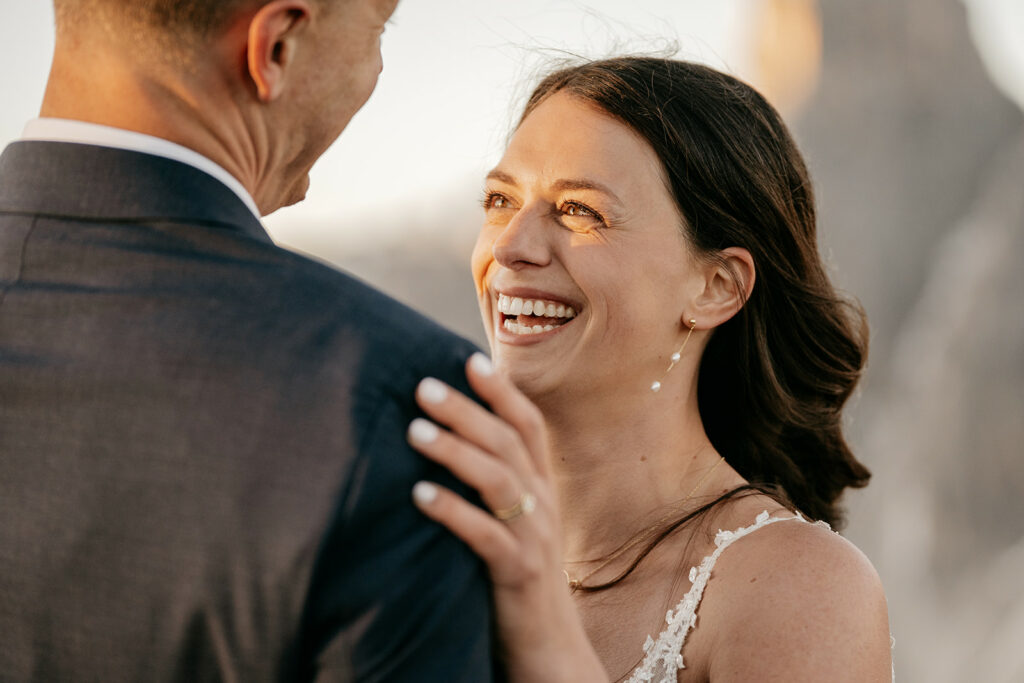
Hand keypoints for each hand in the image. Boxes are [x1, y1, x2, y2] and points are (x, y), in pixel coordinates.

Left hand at [407, 353, 606, 682]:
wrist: (550, 650)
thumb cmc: (518, 580)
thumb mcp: (516, 525)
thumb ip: (495, 487)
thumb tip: (449, 443)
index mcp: (543, 489)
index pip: (529, 426)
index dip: (502, 391)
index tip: (468, 359)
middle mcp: (544, 505)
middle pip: (508, 443)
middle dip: (466, 410)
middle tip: (423, 386)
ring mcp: (535, 539)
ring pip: (500, 480)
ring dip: (455, 451)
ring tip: (414, 431)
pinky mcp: (519, 574)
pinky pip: (486, 535)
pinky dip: (452, 510)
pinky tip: (419, 495)